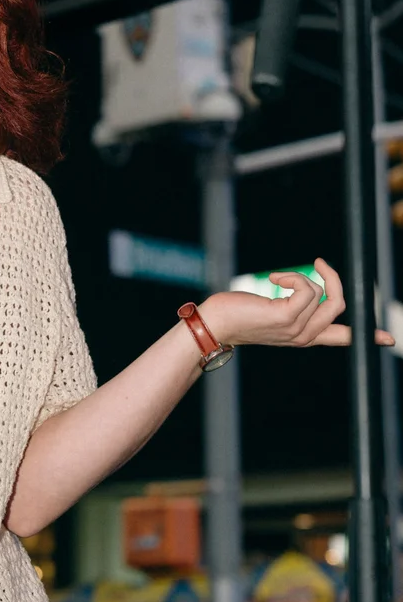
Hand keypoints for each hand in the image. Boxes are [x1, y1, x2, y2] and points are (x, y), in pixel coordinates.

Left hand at [201, 257, 395, 350]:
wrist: (216, 324)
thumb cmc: (240, 314)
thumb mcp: (275, 313)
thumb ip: (296, 306)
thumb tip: (309, 291)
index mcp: (305, 337)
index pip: (344, 338)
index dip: (368, 335)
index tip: (389, 340)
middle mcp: (304, 336)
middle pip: (341, 306)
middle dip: (334, 278)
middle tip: (318, 261)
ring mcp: (296, 329)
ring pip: (321, 293)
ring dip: (302, 276)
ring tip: (278, 279)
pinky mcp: (286, 317)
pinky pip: (307, 288)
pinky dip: (294, 276)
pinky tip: (274, 279)